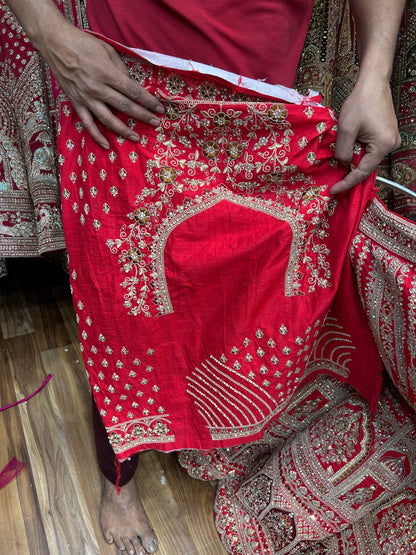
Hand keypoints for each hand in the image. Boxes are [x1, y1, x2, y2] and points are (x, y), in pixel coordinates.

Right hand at [41, 22, 163, 147]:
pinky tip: (106, 145)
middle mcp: (97, 88)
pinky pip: (87, 123)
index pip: (133, 91)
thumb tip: (131, 85)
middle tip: (155, 123)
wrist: (55, 43)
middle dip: (143, 116)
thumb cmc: (83, 43)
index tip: (159, 109)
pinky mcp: (76, 103)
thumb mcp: (107, 50)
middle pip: (125, 106)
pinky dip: (96, 136)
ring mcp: (86, 97)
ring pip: (108, 119)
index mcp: (107, 73)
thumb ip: (120, 69)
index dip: (148, 101)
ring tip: (136, 138)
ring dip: (123, 130)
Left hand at [331, 78, 400, 193]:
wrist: (372, 83)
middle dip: (349, 170)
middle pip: (366, 165)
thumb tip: (343, 164)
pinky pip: (370, 149)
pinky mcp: (386, 135)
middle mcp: (391, 145)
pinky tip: (349, 146)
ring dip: (353, 158)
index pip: (363, 172)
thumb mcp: (346, 129)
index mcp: (383, 145)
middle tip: (333, 176)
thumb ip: (343, 151)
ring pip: (367, 157)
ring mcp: (390, 140)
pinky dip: (358, 150)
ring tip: (340, 154)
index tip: (334, 190)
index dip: (347, 183)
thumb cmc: (360, 103)